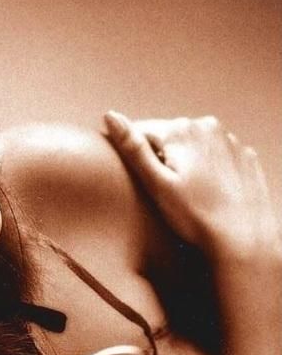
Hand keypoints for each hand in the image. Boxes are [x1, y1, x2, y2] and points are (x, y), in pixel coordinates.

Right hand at [102, 111, 280, 264]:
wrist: (243, 238)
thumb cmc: (196, 216)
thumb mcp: (156, 184)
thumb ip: (133, 148)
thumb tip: (110, 116)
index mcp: (180, 130)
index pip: (141, 130)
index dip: (133, 153)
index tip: (135, 178)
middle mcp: (206, 126)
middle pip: (169, 136)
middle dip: (161, 157)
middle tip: (162, 191)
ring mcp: (229, 139)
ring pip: (193, 144)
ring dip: (184, 161)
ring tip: (186, 194)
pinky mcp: (243, 155)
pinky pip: (215, 155)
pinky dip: (207, 167)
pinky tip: (207, 192)